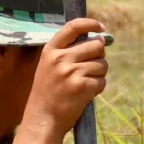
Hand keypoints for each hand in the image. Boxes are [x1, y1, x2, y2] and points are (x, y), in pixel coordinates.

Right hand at [22, 18, 110, 137]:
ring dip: (99, 74)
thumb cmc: (49, 93)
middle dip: (98, 56)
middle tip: (89, 69)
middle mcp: (60, 58)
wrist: (42, 119)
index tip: (101, 28)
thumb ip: (69, 52)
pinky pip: (102, 81)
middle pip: (96, 45)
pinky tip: (85, 94)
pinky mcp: (82, 86)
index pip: (73, 27)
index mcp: (51, 51)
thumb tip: (101, 39)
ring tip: (83, 84)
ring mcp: (71, 72)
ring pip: (102, 64)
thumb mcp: (50, 67)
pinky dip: (98, 88)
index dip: (91, 24)